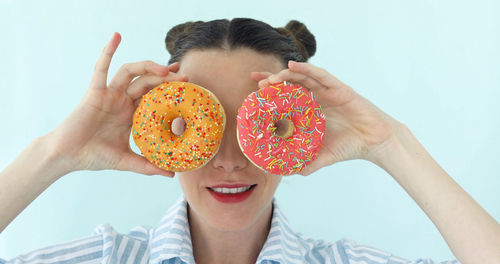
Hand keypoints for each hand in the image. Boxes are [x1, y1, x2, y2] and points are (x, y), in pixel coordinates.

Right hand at [47, 32, 186, 177]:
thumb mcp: (126, 161)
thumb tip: (171, 174)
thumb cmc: (94, 156)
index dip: (170, 89)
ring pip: (131, 72)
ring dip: (148, 66)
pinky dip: (108, 52)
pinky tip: (116, 37)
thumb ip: (147, 166)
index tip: (188, 85)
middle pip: (148, 81)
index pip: (155, 95)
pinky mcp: (95, 92)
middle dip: (166, 77)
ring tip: (165, 69)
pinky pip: (101, 69)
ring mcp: (109, 94)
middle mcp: (122, 100)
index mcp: (131, 113)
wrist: (69, 156)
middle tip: (184, 77)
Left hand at [251, 61, 402, 174]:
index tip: (252, 92)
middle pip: (290, 84)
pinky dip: (306, 69)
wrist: (374, 142)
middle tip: (256, 82)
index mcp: (310, 110)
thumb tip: (287, 173)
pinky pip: (320, 75)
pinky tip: (293, 66)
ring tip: (270, 79)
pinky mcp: (338, 88)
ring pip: (302, 77)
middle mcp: (316, 98)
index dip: (270, 94)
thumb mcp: (322, 157)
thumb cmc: (349, 146)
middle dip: (273, 81)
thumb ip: (306, 163)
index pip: (286, 98)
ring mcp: (326, 91)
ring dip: (285, 76)